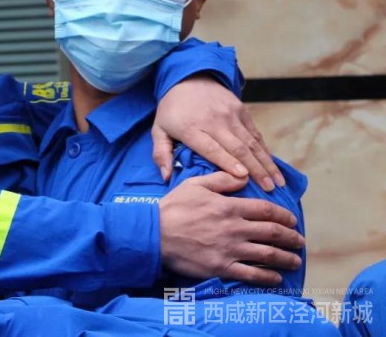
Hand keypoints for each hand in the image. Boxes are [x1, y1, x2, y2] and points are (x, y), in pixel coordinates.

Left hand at [152, 74, 284, 190]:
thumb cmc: (172, 109)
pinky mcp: (241, 110)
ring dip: (266, 163)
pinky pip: (254, 133)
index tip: (243, 178)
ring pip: (251, 142)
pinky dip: (264, 150)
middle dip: (255, 170)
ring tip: (277, 182)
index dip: (228, 163)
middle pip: (238, 148)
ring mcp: (230, 114)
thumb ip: (161, 153)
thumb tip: (166, 177)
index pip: (212, 148)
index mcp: (192, 128)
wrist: (188, 77)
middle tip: (269, 190)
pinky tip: (273, 164)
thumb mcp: (158, 129)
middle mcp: (214, 121)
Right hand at [159, 172, 303, 284]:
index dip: (283, 215)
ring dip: (286, 258)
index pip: (266, 210)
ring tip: (295, 261)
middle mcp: (235, 228)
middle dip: (291, 238)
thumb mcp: (195, 185)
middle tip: (300, 241)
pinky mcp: (222, 267)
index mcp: (230, 207)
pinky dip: (268, 276)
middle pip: (273, 233)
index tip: (292, 220)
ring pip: (267, 254)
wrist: (154, 234)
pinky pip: (251, 274)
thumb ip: (221, 179)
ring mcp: (230, 249)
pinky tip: (277, 278)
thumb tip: (243, 176)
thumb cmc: (173, 207)